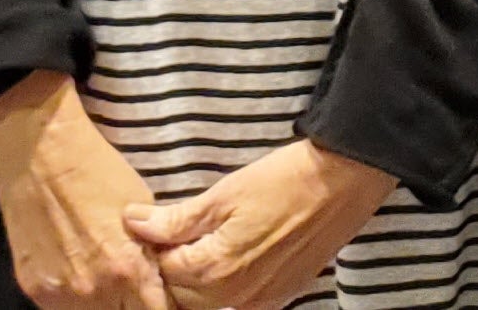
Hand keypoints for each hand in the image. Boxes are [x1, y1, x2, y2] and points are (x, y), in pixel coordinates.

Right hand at [0, 71, 172, 309]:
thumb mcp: (143, 211)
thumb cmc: (99, 172)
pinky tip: (81, 275)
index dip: (164, 306)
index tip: (165, 297)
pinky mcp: (32, 290)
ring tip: (110, 281)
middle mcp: (93, 291)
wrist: (39, 154)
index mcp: (127, 269)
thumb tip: (161, 278)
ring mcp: (58, 294)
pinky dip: (77, 301)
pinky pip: (62, 309)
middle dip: (134, 306)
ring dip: (106, 307)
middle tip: (138, 289)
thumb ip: (152, 253)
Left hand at [124, 139, 398, 309]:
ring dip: (198, 280)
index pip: (161, 272)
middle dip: (173, 269)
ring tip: (206, 243)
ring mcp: (260, 300)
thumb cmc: (284, 180)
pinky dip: (226, 286)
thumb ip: (176, 218)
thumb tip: (133, 222)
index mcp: (214, 269)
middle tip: (179, 234)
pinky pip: (238, 302)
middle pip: (181, 296)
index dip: (154, 247)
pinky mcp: (280, 296)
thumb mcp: (224, 193)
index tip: (158, 226)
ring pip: (208, 303)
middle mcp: (234, 296)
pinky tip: (234, 255)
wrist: (344, 181)